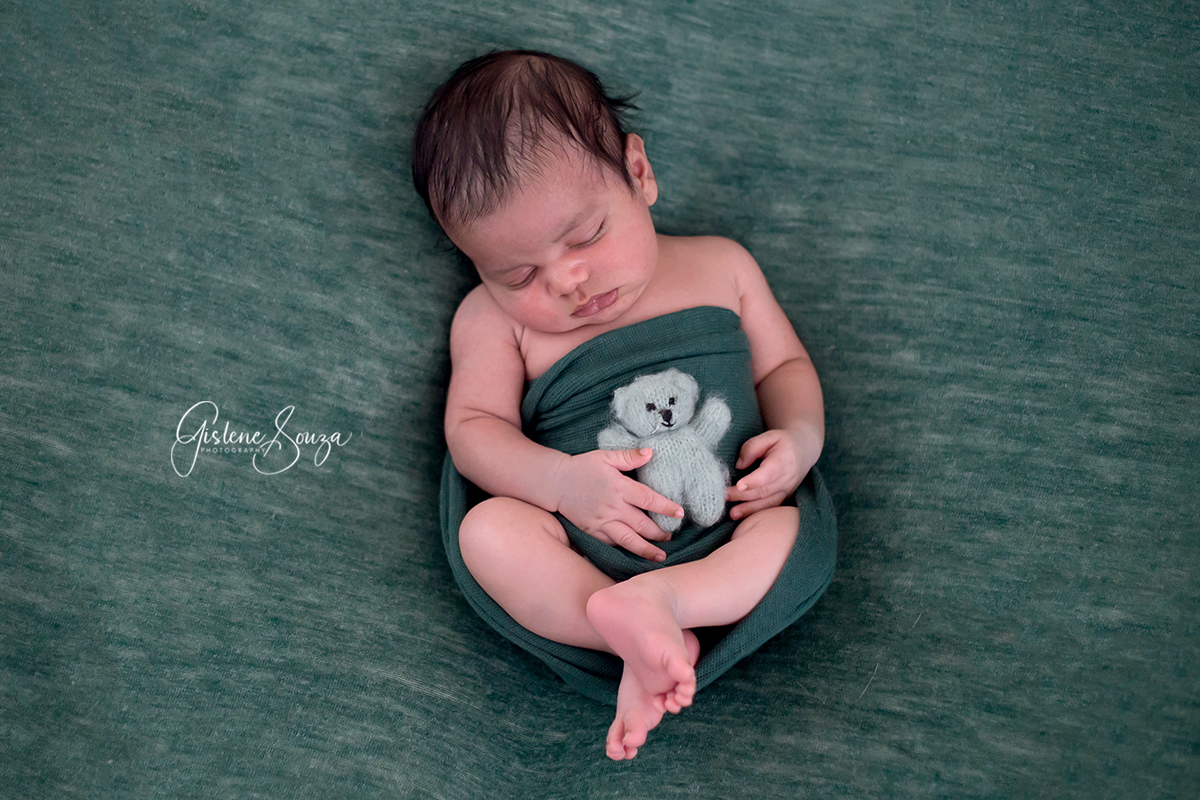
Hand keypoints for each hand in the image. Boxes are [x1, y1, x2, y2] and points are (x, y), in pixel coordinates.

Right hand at [553, 448, 684, 560]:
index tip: (680, 514)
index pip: (649, 499)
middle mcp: (613, 507)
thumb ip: (629, 457)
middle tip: (671, 537)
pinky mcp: (592, 531)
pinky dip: (624, 549)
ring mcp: (602, 522)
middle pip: (642, 524)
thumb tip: (650, 452)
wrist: (555, 482)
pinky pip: (611, 543)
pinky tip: (634, 553)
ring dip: (646, 549)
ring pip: (628, 540)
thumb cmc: (582, 467)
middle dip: (660, 533)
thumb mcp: (606, 457)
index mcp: (619, 487)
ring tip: (660, 556)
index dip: (666, 507)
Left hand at [726, 427, 820, 519]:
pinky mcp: (784, 498)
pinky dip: (756, 513)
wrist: (804, 450)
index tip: (739, 485)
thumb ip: (752, 447)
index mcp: (784, 461)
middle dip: (743, 495)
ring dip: (749, 510)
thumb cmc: (782, 442)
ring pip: (767, 503)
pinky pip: (770, 508)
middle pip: (764, 490)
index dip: (754, 481)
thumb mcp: (768, 436)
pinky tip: (742, 516)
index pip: (768, 473)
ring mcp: (787, 490)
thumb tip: (739, 465)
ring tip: (732, 513)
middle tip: (724, 496)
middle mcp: (787, 479)